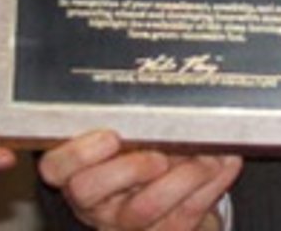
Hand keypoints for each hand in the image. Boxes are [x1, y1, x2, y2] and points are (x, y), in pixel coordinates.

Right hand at [39, 129, 240, 230]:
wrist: (165, 195)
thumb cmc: (134, 149)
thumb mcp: (119, 127)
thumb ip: (123, 109)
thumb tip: (149, 65)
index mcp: (75, 169)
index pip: (55, 167)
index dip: (77, 154)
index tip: (110, 135)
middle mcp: (94, 201)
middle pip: (90, 191)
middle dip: (128, 169)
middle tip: (158, 154)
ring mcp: (127, 221)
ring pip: (144, 209)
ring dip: (181, 179)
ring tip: (205, 157)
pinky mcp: (164, 230)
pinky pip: (186, 215)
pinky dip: (212, 184)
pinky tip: (226, 160)